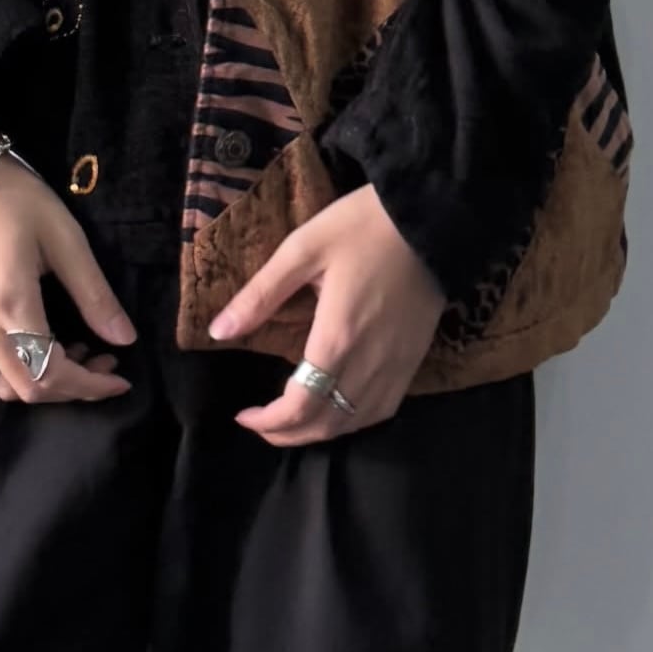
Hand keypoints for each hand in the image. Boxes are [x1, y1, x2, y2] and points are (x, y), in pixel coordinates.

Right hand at [0, 93, 136, 403]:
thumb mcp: (65, 236)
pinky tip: (25, 358)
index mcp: (10, 301)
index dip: (90, 386)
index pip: (51, 373)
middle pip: (27, 388)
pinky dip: (0, 381)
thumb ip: (94, 293)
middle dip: (72, 387)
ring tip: (67, 353)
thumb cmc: (14, 196)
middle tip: (102, 359)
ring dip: (39, 384)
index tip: (121, 379)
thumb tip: (125, 340)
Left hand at [207, 184, 447, 445]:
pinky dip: (353, 421)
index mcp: (338, 337)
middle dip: (287, 434)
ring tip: (290, 422)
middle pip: (326, 423)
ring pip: (355, 422)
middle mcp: (370, 362)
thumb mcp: (303, 248)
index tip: (243, 414)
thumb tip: (218, 332)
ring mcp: (397, 365)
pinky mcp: (414, 360)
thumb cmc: (363, 226)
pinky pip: (382, 409)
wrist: (434, 218)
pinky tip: (336, 410)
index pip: (300, 405)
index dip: (268, 421)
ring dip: (318, 432)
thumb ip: (261, 294)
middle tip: (258, 423)